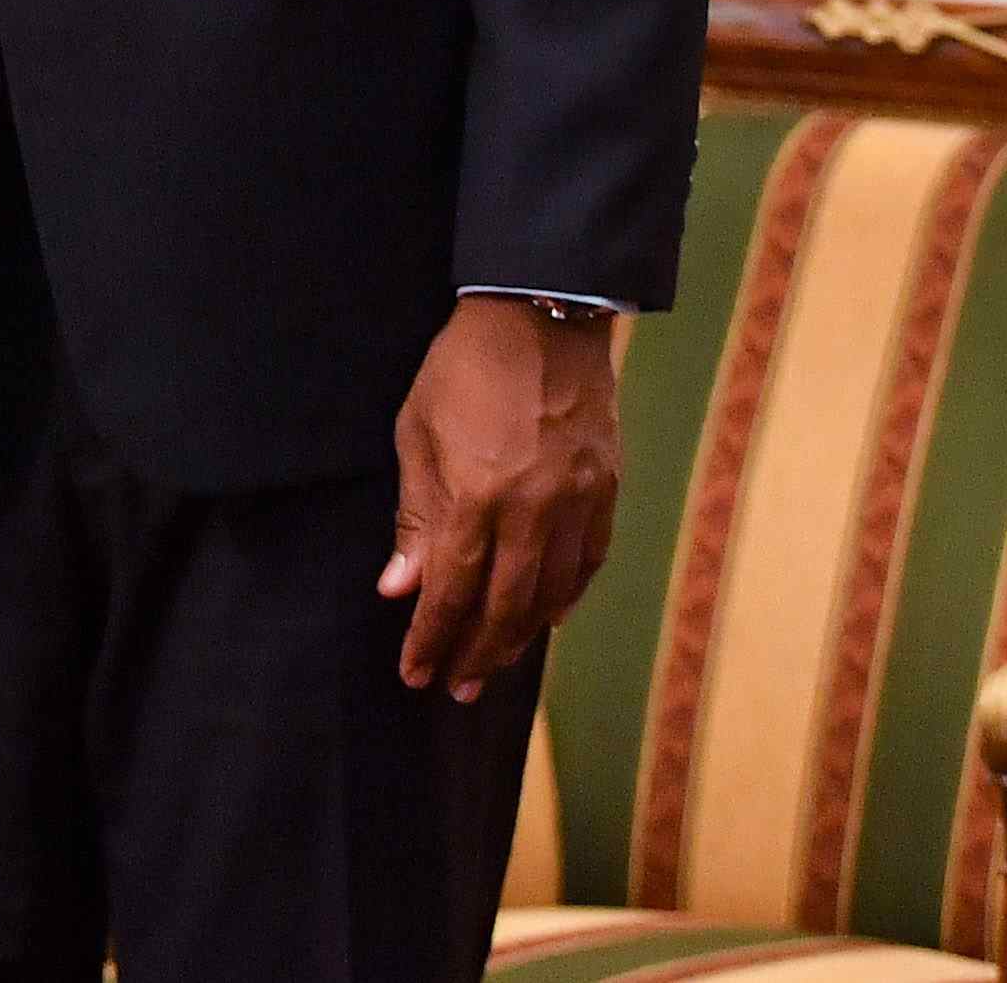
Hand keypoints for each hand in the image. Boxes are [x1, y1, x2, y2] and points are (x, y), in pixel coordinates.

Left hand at [379, 295, 622, 696]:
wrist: (542, 318)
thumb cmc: (463, 370)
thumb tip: (399, 586)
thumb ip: (414, 515)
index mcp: (476, 496)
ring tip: (493, 664)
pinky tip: (545, 617)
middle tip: (456, 688)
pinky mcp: (608, 492)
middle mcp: (533, 511)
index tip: (415, 673)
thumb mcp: (416, 432)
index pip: (451, 590)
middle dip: (477, 654)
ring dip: (520, 637)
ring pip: (552, 595)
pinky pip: (589, 564)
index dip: (432, 637)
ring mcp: (578, 504)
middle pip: (505, 607)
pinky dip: (565, 598)